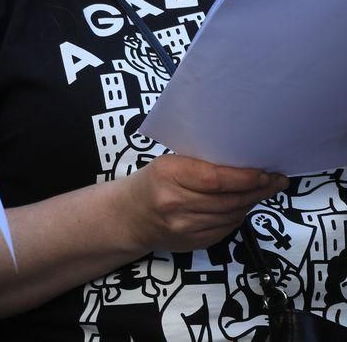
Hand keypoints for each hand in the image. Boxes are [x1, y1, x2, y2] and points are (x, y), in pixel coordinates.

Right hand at [115, 154, 287, 252]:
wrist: (129, 216)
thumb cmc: (152, 182)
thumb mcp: (169, 164)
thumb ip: (200, 165)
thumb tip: (244, 164)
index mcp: (168, 175)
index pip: (216, 179)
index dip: (245, 178)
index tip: (266, 173)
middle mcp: (175, 203)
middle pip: (229, 199)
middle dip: (258, 190)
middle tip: (277, 182)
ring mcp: (185, 227)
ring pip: (232, 215)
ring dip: (251, 203)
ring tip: (263, 191)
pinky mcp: (194, 243)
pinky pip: (227, 229)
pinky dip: (238, 216)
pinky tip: (241, 206)